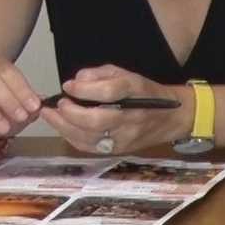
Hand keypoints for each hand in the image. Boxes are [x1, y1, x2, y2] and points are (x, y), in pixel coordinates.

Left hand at [41, 65, 190, 156]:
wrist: (173, 118)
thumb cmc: (146, 93)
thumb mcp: (127, 74)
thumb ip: (100, 74)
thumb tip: (75, 81)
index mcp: (137, 92)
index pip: (108, 92)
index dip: (84, 89)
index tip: (68, 86)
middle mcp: (132, 117)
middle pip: (96, 120)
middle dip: (70, 113)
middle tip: (57, 104)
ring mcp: (125, 137)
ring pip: (89, 137)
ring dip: (64, 127)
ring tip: (51, 115)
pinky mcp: (119, 150)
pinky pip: (89, 147)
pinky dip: (71, 137)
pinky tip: (63, 128)